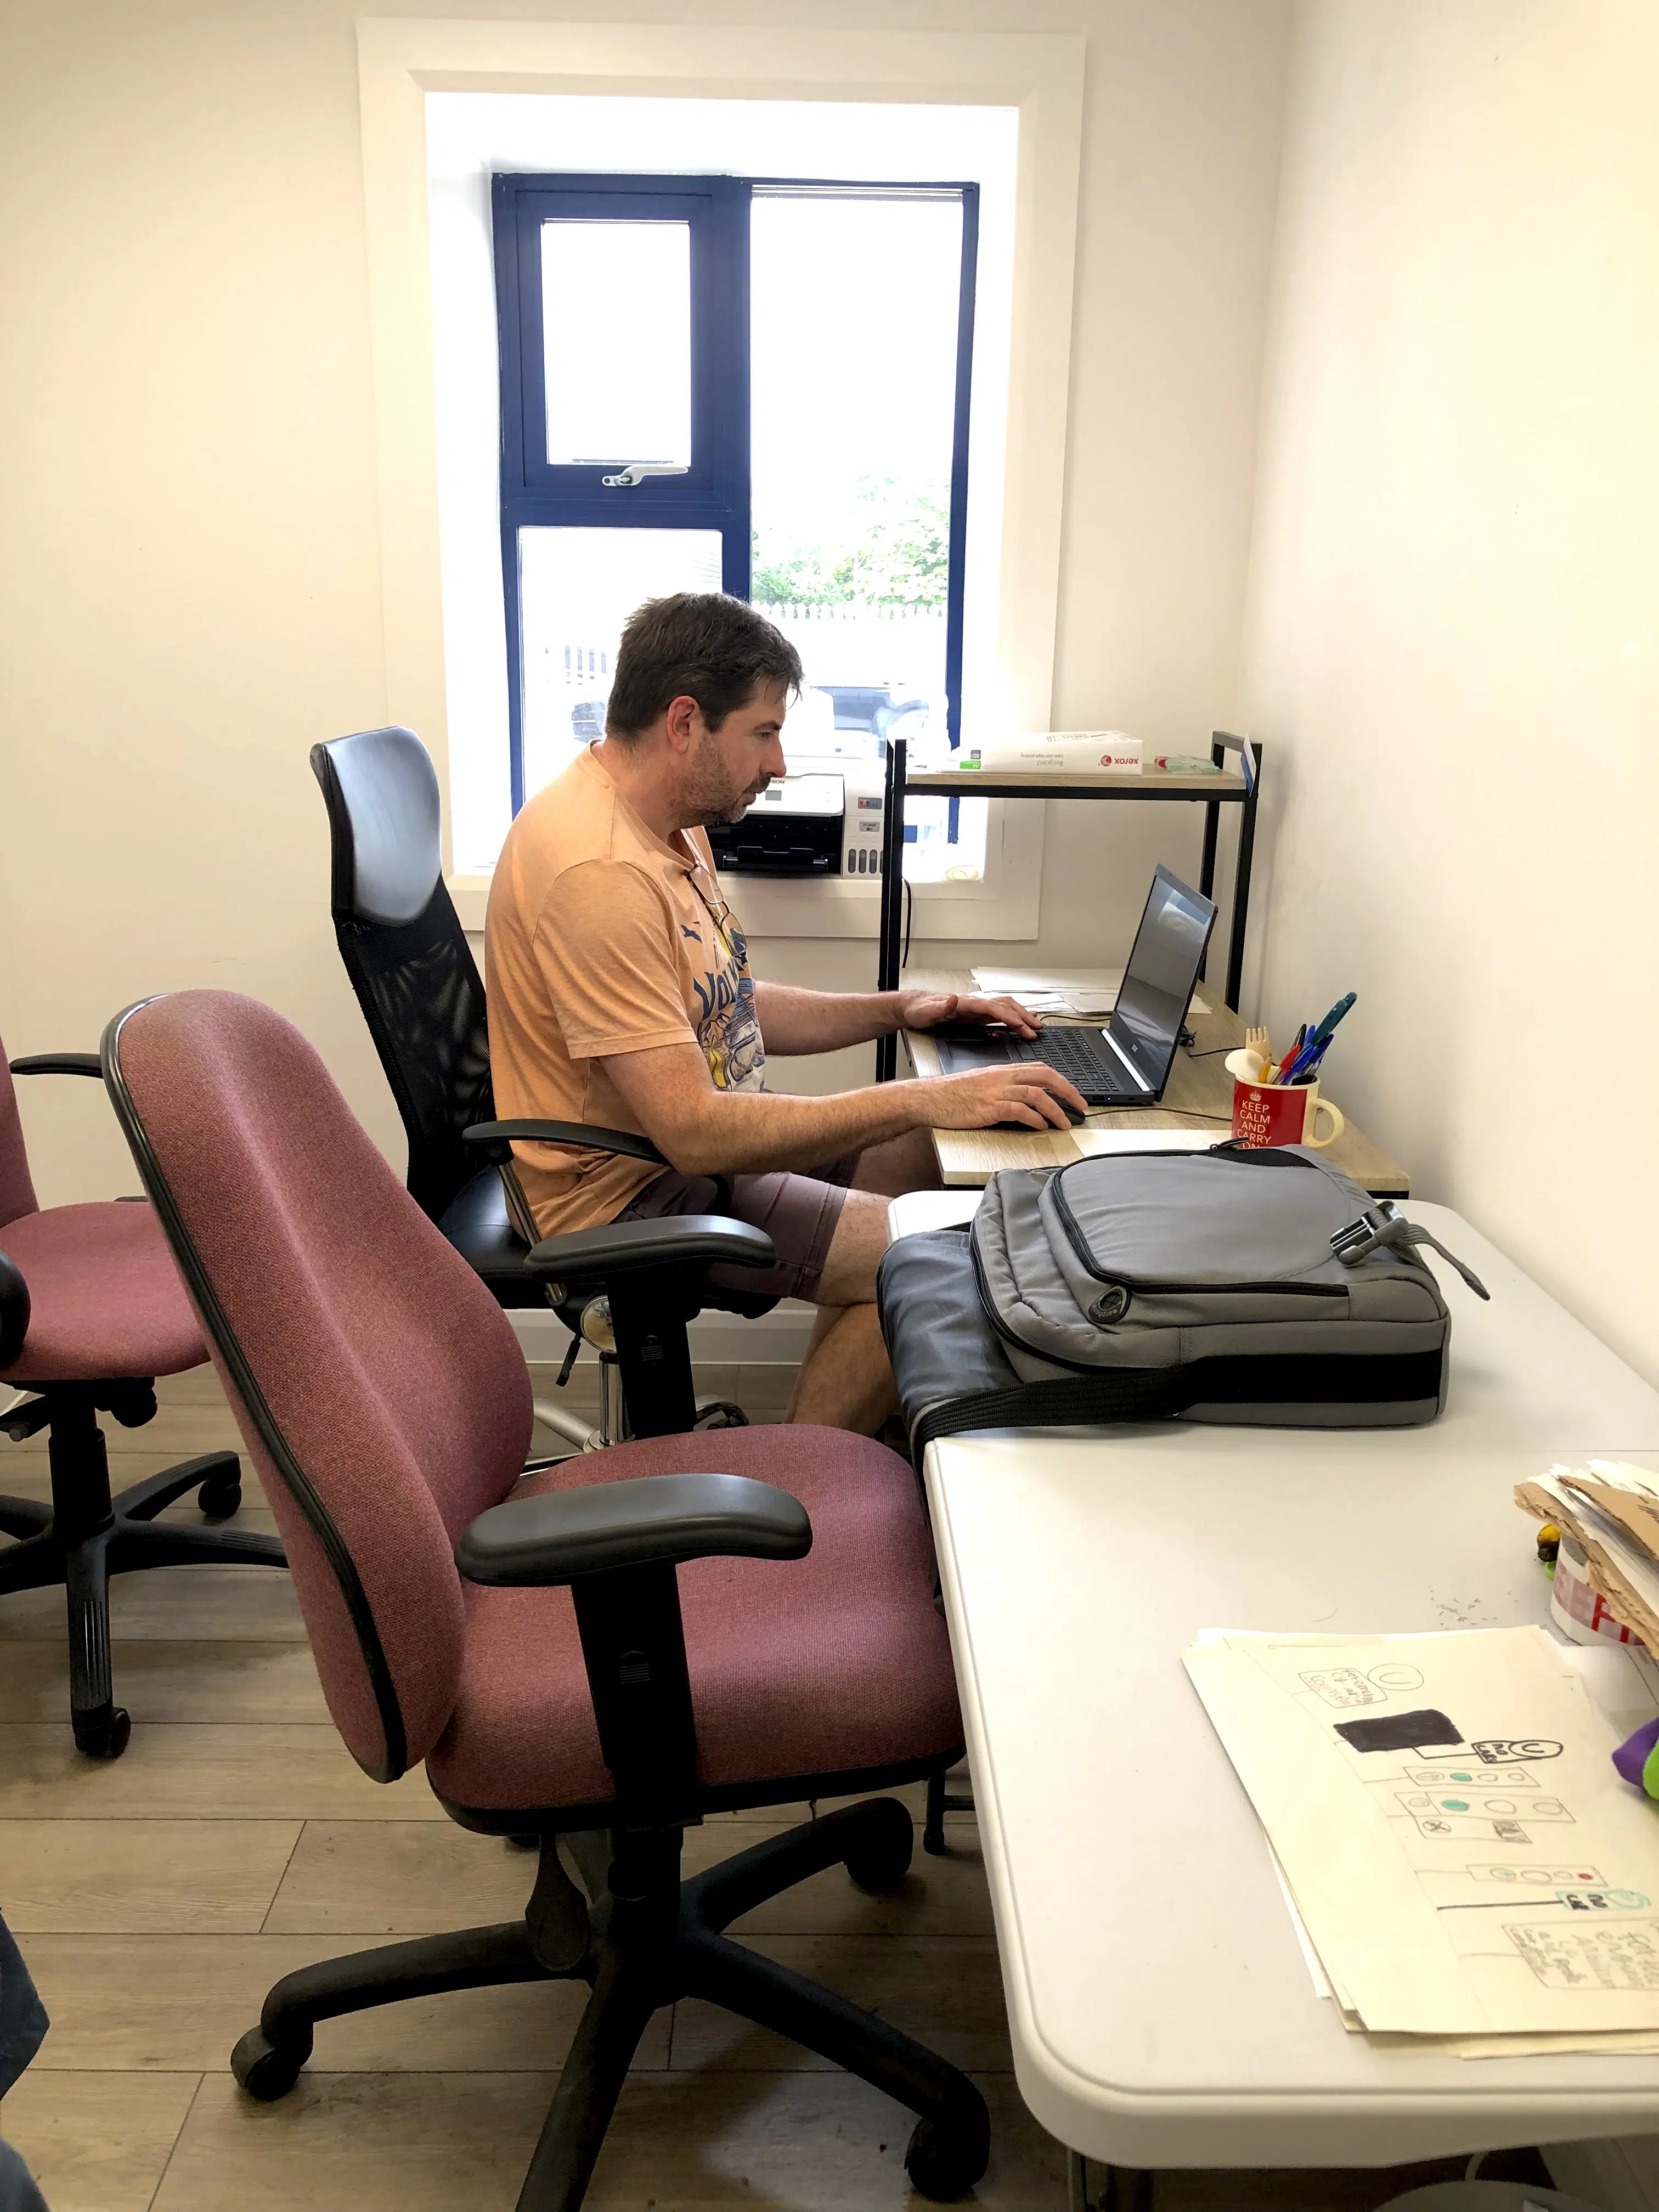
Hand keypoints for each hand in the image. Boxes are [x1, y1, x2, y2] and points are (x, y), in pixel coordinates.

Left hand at [897, 989, 1038, 1039]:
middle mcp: (974, 1003)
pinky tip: (1021, 1021)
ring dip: (1022, 1016)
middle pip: (1005, 1006)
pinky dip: (1013, 1017)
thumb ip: (942, 1006)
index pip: (994, 1008)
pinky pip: (999, 1014)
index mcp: (966, 1002)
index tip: (1022, 1026)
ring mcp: (976, 1008)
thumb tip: (954, 998)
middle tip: (1037, 1030)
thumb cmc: (920, 1010)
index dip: (1010, 1016)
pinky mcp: (976, 1014)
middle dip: (1023, 1017)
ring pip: (1005, 1008)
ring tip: (1036, 1025)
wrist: (913, 1007)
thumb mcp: (927, 1010)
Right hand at [921, 1064, 1088, 1132]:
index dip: (1061, 1080)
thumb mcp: (982, 1084)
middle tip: (1081, 1105)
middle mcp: (1002, 1077)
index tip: (1074, 1093)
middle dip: (1067, 1091)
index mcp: (1002, 1070)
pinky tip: (1040, 1126)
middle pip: (1044, 1077)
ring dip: (1055, 1109)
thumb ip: (1004, 1088)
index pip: (1040, 1069)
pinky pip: (1018, 1110)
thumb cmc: (952, 1094)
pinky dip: (1034, 1118)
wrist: (929, 1098)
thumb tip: (1025, 1100)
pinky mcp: (988, 1107)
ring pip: (1035, 1094)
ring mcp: (996, 1092)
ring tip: (1064, 1123)